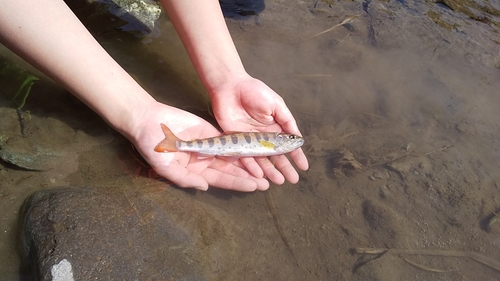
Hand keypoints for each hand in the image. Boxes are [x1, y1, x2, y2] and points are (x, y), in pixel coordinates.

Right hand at [128, 101, 269, 190]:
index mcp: (196, 172)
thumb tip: (205, 187)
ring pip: (232, 156)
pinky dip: (241, 144)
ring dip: (248, 162)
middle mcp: (205, 162)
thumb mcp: (165, 167)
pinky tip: (254, 148)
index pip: (221, 180)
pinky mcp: (210, 132)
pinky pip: (228, 140)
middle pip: (230, 171)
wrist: (147, 121)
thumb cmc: (152, 147)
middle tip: (267, 182)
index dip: (238, 183)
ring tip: (266, 168)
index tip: (254, 187)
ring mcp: (208, 147)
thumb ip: (185, 178)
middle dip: (248, 177)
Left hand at [209, 73, 308, 183]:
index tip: (304, 167)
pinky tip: (261, 175)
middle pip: (276, 155)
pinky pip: (245, 156)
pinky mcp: (235, 142)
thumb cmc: (254, 91)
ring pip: (262, 159)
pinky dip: (252, 166)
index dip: (296, 155)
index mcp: (275, 127)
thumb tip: (297, 138)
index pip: (287, 144)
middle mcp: (264, 137)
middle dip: (285, 167)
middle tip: (293, 180)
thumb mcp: (276, 104)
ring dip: (271, 171)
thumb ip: (286, 121)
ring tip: (279, 181)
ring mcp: (250, 141)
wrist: (230, 86)